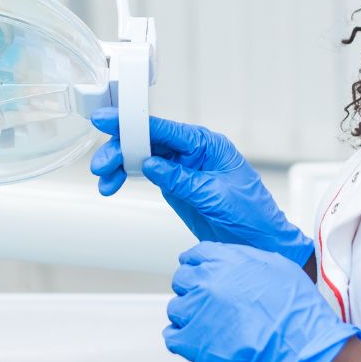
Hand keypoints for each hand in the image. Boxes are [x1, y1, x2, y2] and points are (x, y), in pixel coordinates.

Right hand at [90, 109, 314, 266]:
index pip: (165, 129)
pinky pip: (146, 174)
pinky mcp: (175, 184)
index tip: (108, 119)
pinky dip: (127, 177)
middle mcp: (193, 151)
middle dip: (121, 149)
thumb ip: (181, 179)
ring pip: (142, 156)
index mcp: (207, 144)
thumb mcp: (214, 194)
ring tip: (105, 181)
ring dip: (120, 165)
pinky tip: (114, 185)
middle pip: (148, 140)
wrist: (259, 242)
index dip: (133, 123)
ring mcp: (182, 167)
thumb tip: (151, 164)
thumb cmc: (250, 213)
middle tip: (101, 164)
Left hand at [164, 241, 360, 361]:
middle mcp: (207, 281)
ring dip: (190, 316)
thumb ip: (246, 261)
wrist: (303, 347)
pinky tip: (201, 341)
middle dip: (194, 290)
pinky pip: (172, 337)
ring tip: (212, 327)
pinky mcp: (193, 343)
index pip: (194, 256)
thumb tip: (234, 264)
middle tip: (211, 304)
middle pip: (182, 280)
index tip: (202, 277)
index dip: (199, 267)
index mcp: (226, 259)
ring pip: (176, 308)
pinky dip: (183, 339)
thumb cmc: (297, 311)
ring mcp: (197, 311)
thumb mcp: (277, 267)